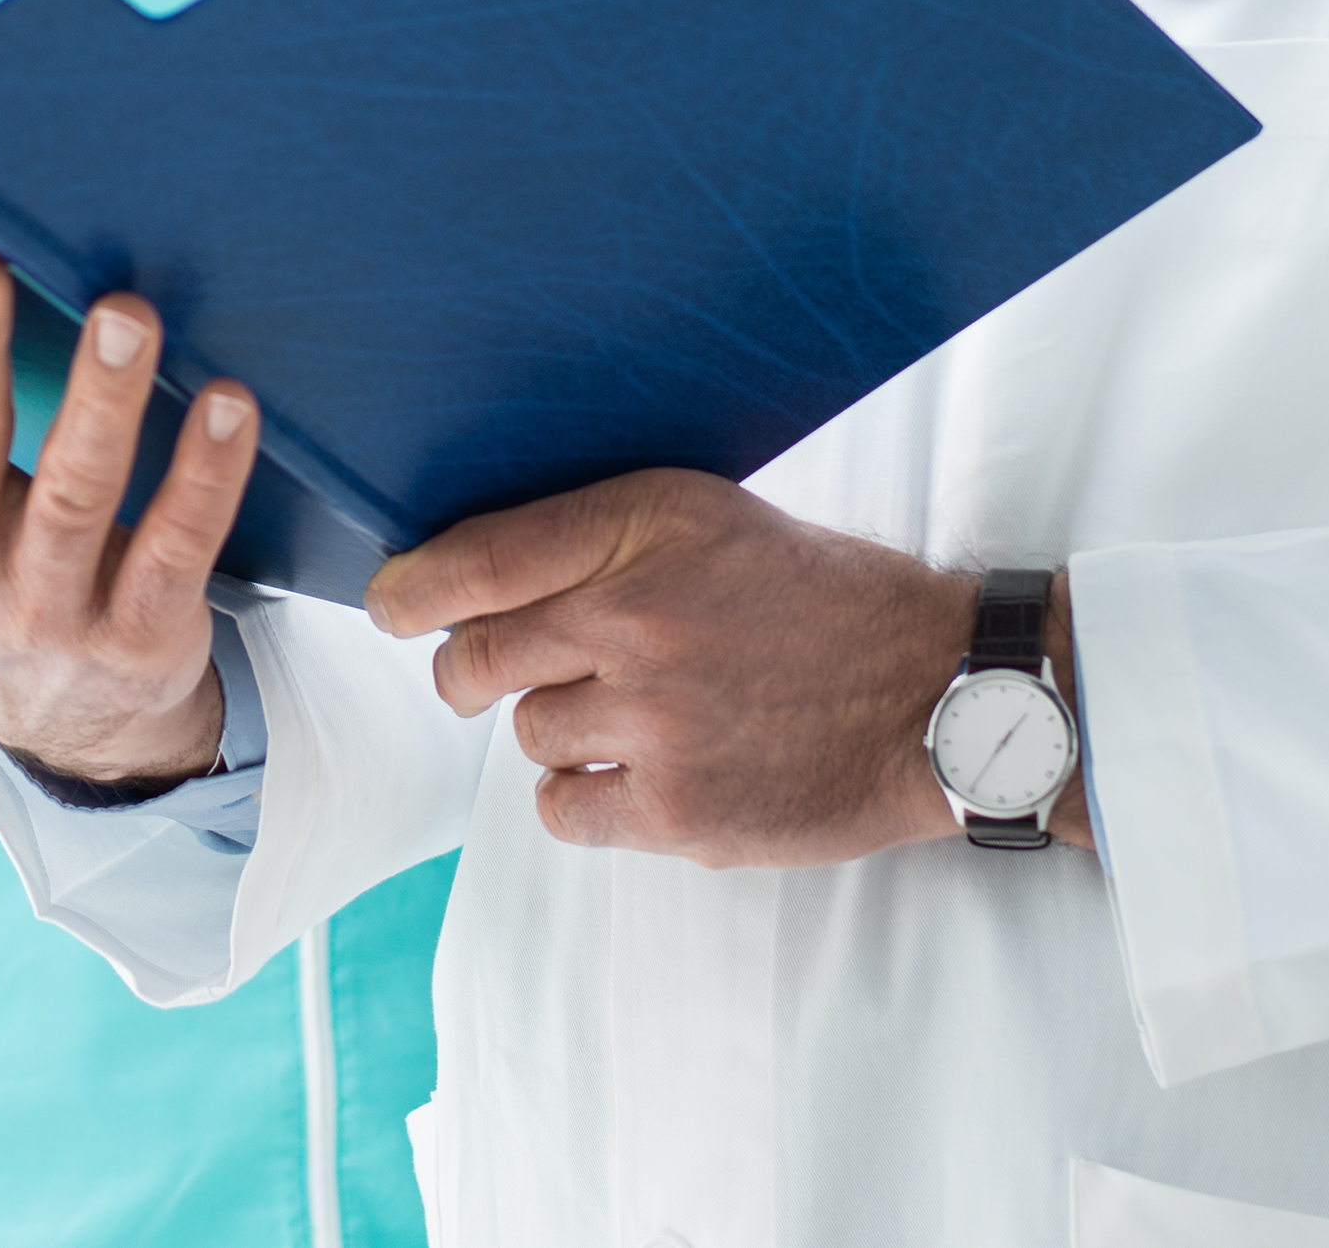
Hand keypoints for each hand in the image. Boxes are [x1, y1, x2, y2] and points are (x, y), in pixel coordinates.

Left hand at [366, 472, 1035, 864]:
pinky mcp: (680, 813)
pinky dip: (582, 797)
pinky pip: (561, 810)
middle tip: (499, 671)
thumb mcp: (703, 515)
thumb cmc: (814, 595)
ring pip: (523, 734)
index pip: (474, 561)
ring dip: (555, 728)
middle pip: (473, 659)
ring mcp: (657, 723)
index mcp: (642, 529)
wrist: (939, 691)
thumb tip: (457, 568)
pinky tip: (639, 769)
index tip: (388, 607)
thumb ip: (590, 534)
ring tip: (634, 712)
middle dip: (470, 669)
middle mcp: (639, 619)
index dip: (409, 590)